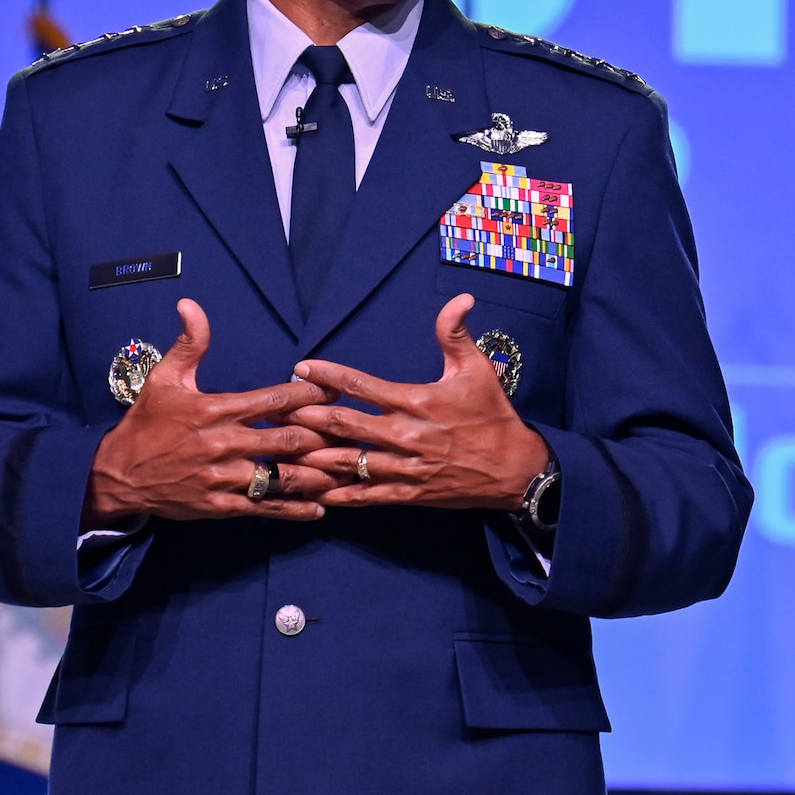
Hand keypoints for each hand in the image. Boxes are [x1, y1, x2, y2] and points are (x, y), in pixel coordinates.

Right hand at [83, 299, 343, 526]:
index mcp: (216, 410)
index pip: (273, 401)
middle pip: (287, 441)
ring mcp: (224, 479)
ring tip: (346, 470)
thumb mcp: (163, 379)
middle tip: (349, 432)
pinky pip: (264, 508)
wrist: (117, 476)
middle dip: (321, 436)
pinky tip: (318, 507)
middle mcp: (224, 445)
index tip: (333, 390)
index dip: (308, 395)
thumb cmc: (145, 424)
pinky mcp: (220, 507)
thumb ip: (189, 344)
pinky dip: (294, 509)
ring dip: (316, 475)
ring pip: (282, 477)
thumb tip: (191, 304)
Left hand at [288, 295, 549, 509]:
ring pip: (349, 463)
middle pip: (346, 426)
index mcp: (417, 402)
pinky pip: (366, 496)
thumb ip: (456, 333)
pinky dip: (338, 494)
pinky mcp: (408, 494)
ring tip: (283, 450)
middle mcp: (406, 436)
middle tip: (278, 411)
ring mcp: (405, 469)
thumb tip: (461, 298)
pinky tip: (313, 492)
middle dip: (309, 418)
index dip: (329, 375)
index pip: (363, 386)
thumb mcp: (478, 369)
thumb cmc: (493, 415)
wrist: (515, 469)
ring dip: (315, 456)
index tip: (302, 368)